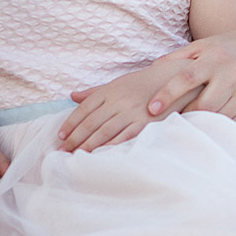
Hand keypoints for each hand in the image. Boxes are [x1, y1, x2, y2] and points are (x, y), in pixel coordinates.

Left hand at [57, 64, 202, 152]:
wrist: (174, 78)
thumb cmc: (144, 83)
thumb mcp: (118, 83)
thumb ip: (95, 92)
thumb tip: (72, 96)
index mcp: (110, 90)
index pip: (85, 109)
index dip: (71, 123)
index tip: (60, 136)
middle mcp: (118, 100)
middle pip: (92, 122)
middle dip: (75, 138)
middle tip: (61, 151)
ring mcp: (132, 111)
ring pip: (105, 131)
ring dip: (89, 145)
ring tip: (76, 156)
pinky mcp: (146, 122)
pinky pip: (125, 136)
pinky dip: (112, 146)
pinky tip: (102, 156)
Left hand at [144, 25, 235, 121]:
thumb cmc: (234, 45)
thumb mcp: (207, 44)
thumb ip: (180, 56)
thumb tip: (152, 69)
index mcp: (215, 57)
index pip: (186, 77)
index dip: (167, 94)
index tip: (152, 108)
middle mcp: (232, 73)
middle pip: (203, 104)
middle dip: (186, 116)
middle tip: (171, 124)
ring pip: (221, 117)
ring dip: (204, 124)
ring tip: (190, 129)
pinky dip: (225, 127)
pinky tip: (215, 129)